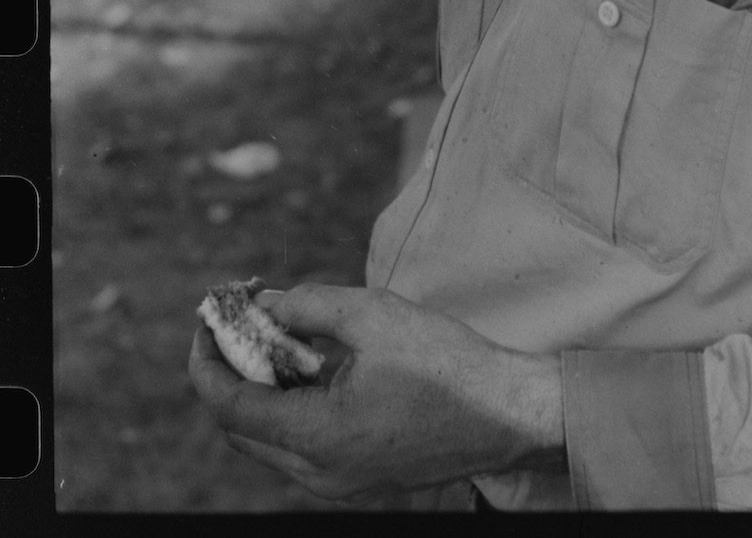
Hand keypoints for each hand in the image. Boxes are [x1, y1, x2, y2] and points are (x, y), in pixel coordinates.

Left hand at [188, 283, 565, 506]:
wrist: (506, 413)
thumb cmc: (445, 362)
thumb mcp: (373, 314)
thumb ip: (309, 306)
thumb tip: (265, 306)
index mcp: (317, 436)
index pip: (229, 406)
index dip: (208, 360)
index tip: (207, 320)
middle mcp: (318, 474)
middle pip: (242, 428)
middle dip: (231, 372)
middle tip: (241, 321)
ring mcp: (338, 483)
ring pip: (270, 440)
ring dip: (262, 389)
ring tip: (279, 335)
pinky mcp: (358, 479)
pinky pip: (301, 447)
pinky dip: (292, 406)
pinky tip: (313, 365)